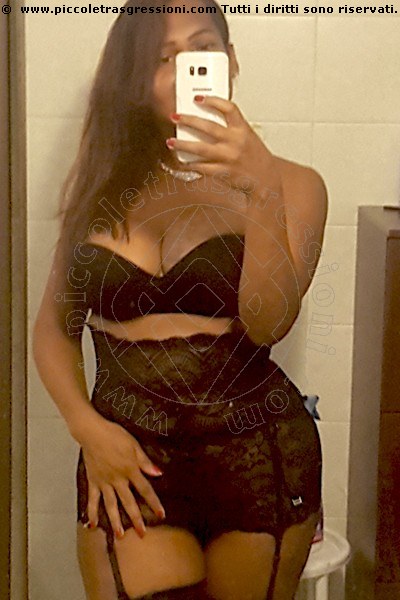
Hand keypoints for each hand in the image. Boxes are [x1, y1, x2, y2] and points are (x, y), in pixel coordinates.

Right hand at [80, 418, 165, 538]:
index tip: (161, 514)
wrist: (92, 432)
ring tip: (120, 536)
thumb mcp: (133, 444)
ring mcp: (104, 482)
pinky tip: (93, 525)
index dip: (154, 502)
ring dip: (115, 521)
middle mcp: (117, 479)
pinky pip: (92, 499)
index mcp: (129, 469)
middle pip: (128, 502)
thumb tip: (158, 473)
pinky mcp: (92, 481)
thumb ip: (144, 461)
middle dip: (136, 519)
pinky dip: (92, 512)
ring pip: (111, 505)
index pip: (145, 489)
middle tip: (142, 534)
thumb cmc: (114, 435)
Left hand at [167, 96, 277, 195]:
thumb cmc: (256, 159)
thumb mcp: (248, 138)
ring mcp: (228, 157)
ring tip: (170, 142)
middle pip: (208, 127)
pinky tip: (184, 162)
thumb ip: (232, 129)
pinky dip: (191, 165)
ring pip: (200, 148)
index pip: (228, 108)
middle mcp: (235, 142)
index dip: (212, 100)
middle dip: (188, 120)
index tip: (198, 98)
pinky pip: (202, 168)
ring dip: (182, 144)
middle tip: (175, 117)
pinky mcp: (223, 172)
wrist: (265, 181)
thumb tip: (209, 122)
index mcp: (243, 129)